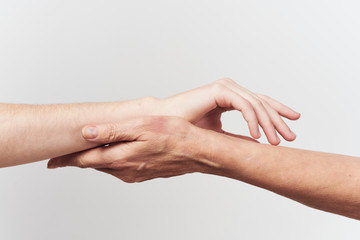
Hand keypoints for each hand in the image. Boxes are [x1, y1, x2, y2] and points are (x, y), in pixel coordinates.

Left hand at [47, 116, 254, 181]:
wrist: (198, 152)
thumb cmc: (174, 136)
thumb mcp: (141, 127)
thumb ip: (111, 131)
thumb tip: (86, 132)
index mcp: (120, 158)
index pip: (84, 160)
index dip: (66, 159)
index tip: (52, 161)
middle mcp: (125, 170)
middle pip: (93, 165)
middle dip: (77, 160)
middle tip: (63, 155)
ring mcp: (135, 174)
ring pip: (107, 167)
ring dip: (94, 160)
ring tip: (84, 153)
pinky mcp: (144, 173)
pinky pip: (120, 169)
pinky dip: (110, 162)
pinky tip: (113, 155)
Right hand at [156, 78, 299, 144]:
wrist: (167, 122)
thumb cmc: (188, 127)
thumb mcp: (220, 134)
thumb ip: (237, 135)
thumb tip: (257, 143)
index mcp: (231, 96)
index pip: (260, 102)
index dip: (278, 111)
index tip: (293, 122)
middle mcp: (230, 89)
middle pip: (262, 102)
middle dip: (279, 120)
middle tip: (291, 136)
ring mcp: (226, 87)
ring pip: (256, 104)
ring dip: (268, 124)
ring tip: (277, 141)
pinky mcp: (219, 90)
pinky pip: (243, 105)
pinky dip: (252, 120)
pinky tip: (258, 135)